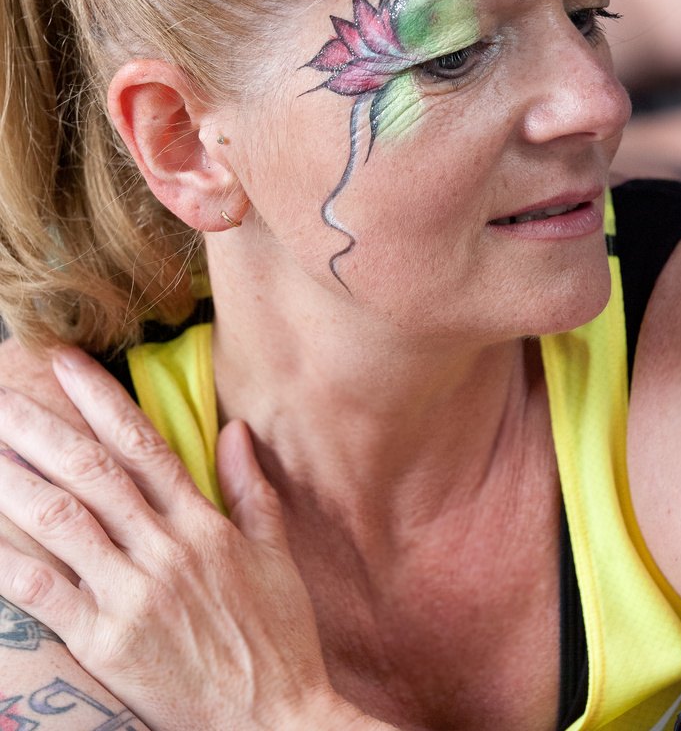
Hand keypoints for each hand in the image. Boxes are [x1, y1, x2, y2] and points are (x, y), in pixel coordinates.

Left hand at [0, 349, 345, 730]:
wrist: (276, 720)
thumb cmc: (278, 638)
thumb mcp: (275, 555)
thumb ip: (252, 487)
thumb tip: (236, 429)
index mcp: (202, 523)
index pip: (141, 443)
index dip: (99, 398)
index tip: (65, 362)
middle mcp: (164, 548)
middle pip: (91, 471)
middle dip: (40, 427)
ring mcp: (134, 594)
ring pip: (64, 520)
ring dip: (16, 481)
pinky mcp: (107, 644)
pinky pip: (49, 594)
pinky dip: (13, 563)